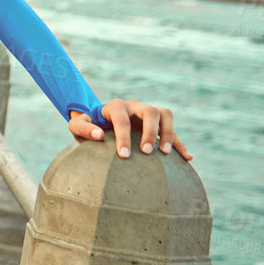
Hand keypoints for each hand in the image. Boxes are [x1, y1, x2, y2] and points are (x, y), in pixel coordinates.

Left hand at [68, 99, 191, 161]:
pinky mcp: (157, 124)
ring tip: (165, 153)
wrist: (97, 120)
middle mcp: (134, 106)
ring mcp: (147, 113)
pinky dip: (180, 143)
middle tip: (146, 152)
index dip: (123, 136)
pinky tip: (187, 158)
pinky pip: (173, 130)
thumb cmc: (87, 125)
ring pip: (165, 115)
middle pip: (149, 111)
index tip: (124, 155)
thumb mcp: (76, 126)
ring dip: (168, 133)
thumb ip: (83, 129)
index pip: (122, 118)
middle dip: (149, 131)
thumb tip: (99, 136)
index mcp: (114, 106)